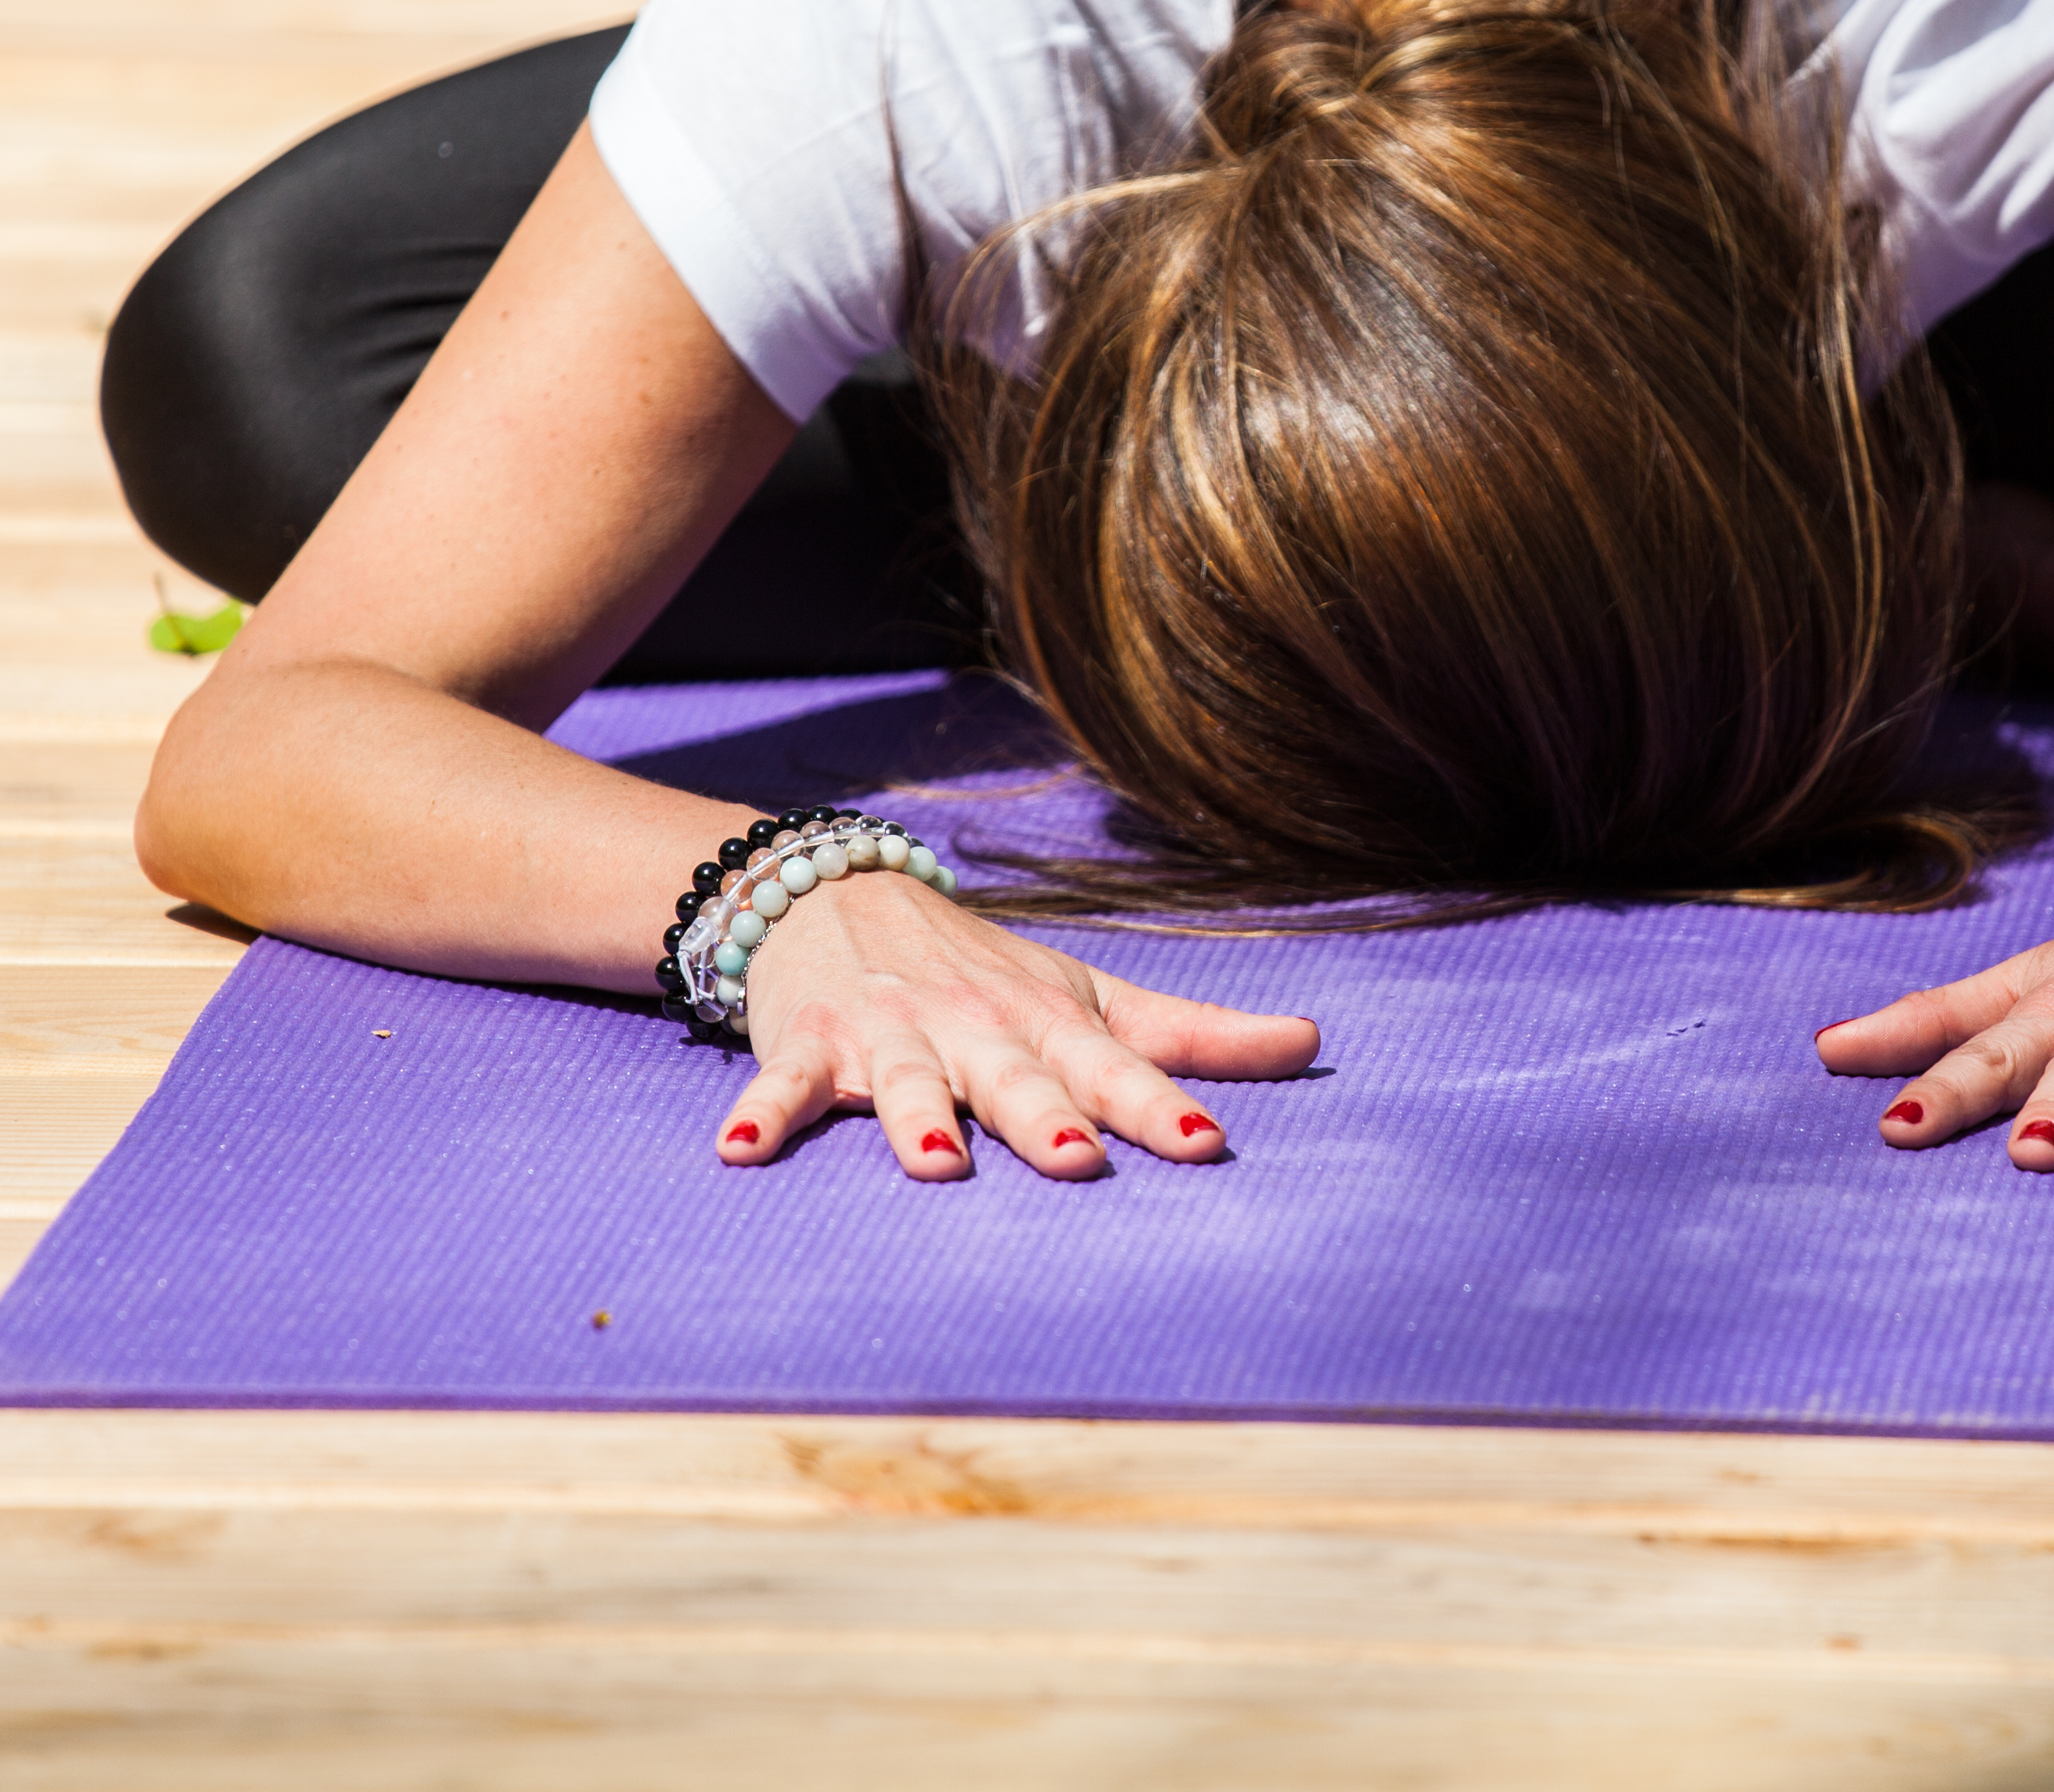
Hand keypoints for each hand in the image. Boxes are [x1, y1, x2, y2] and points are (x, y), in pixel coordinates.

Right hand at [711, 871, 1321, 1178]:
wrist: (837, 891)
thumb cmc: (985, 971)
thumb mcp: (1091, 994)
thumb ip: (1196, 1033)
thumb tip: (1314, 1042)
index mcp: (1047, 1025)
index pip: (1116, 1068)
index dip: (1161, 1106)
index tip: (1207, 1143)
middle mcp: (974, 1030)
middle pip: (1014, 1078)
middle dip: (1043, 1115)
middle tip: (1073, 1157)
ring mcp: (888, 1035)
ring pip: (905, 1082)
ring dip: (917, 1119)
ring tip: (934, 1163)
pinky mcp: (809, 1042)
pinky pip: (781, 1082)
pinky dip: (761, 1110)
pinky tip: (739, 1150)